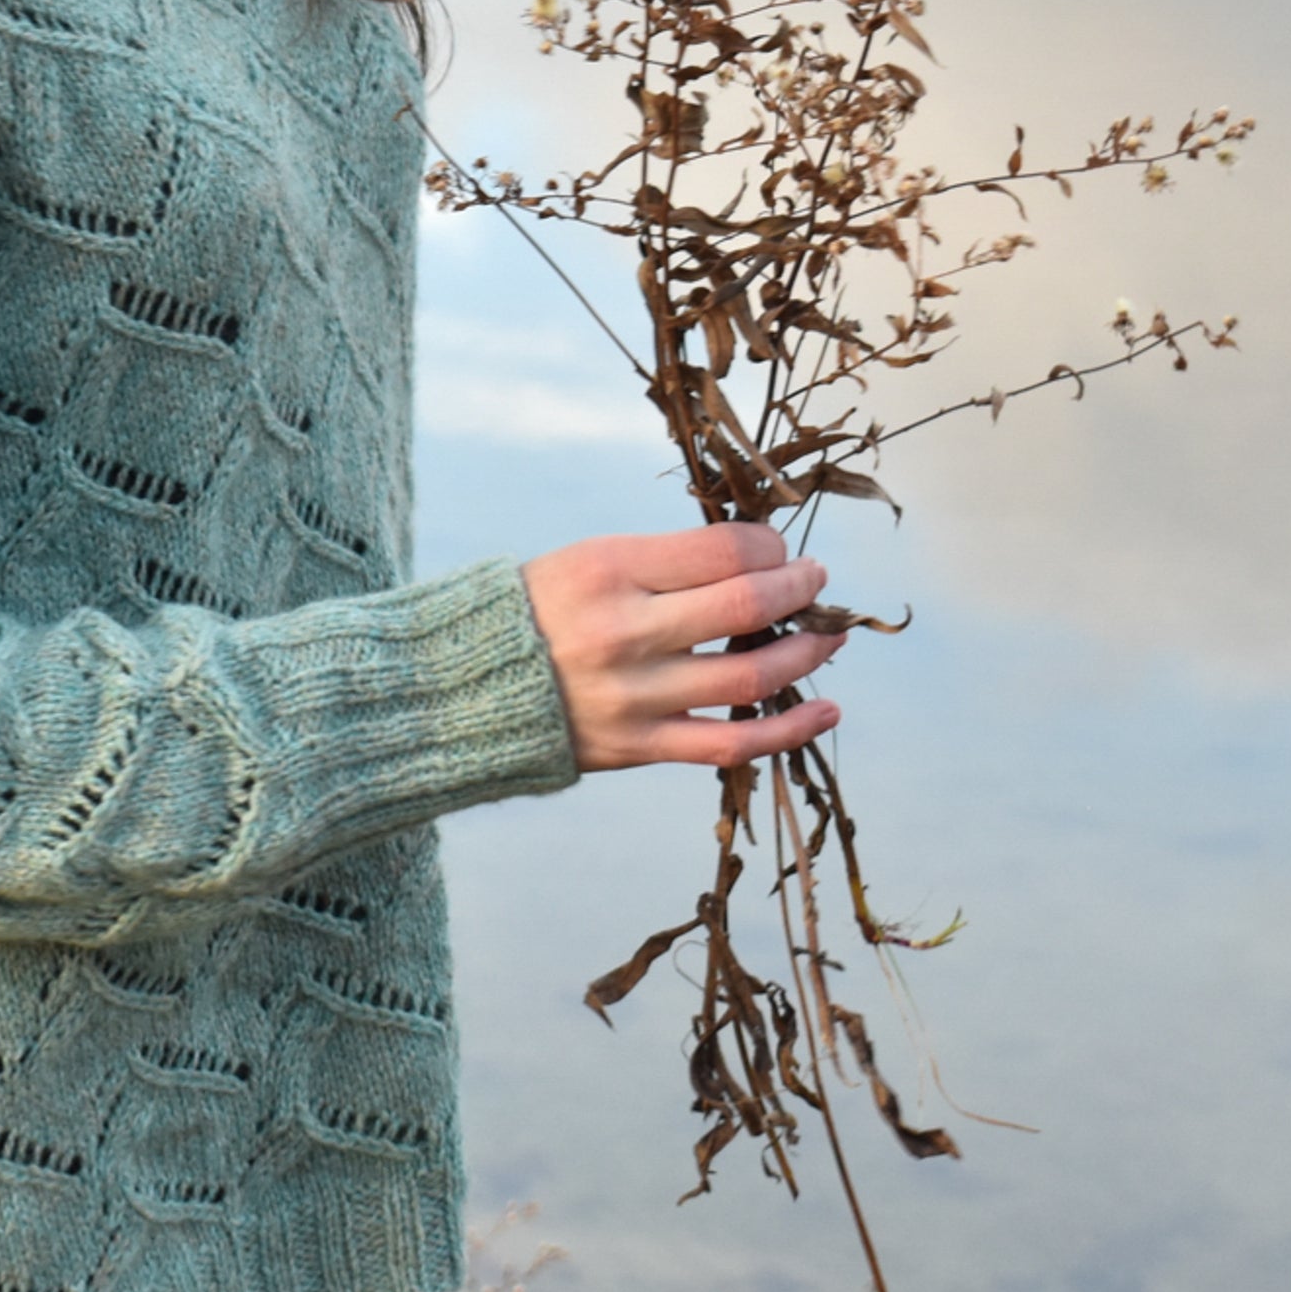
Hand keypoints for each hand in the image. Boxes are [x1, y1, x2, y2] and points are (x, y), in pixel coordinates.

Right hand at [518, 523, 844, 772]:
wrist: (462, 692)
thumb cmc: (534, 616)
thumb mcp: (585, 562)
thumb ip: (662, 561)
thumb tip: (753, 559)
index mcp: (608, 571)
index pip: (722, 549)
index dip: (770, 546)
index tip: (780, 548)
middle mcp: (624, 632)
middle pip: (746, 604)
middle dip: (800, 588)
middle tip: (815, 580)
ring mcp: (634, 695)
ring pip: (751, 675)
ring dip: (806, 651)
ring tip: (828, 636)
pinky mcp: (639, 745)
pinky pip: (730, 743)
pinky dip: (789, 730)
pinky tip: (827, 711)